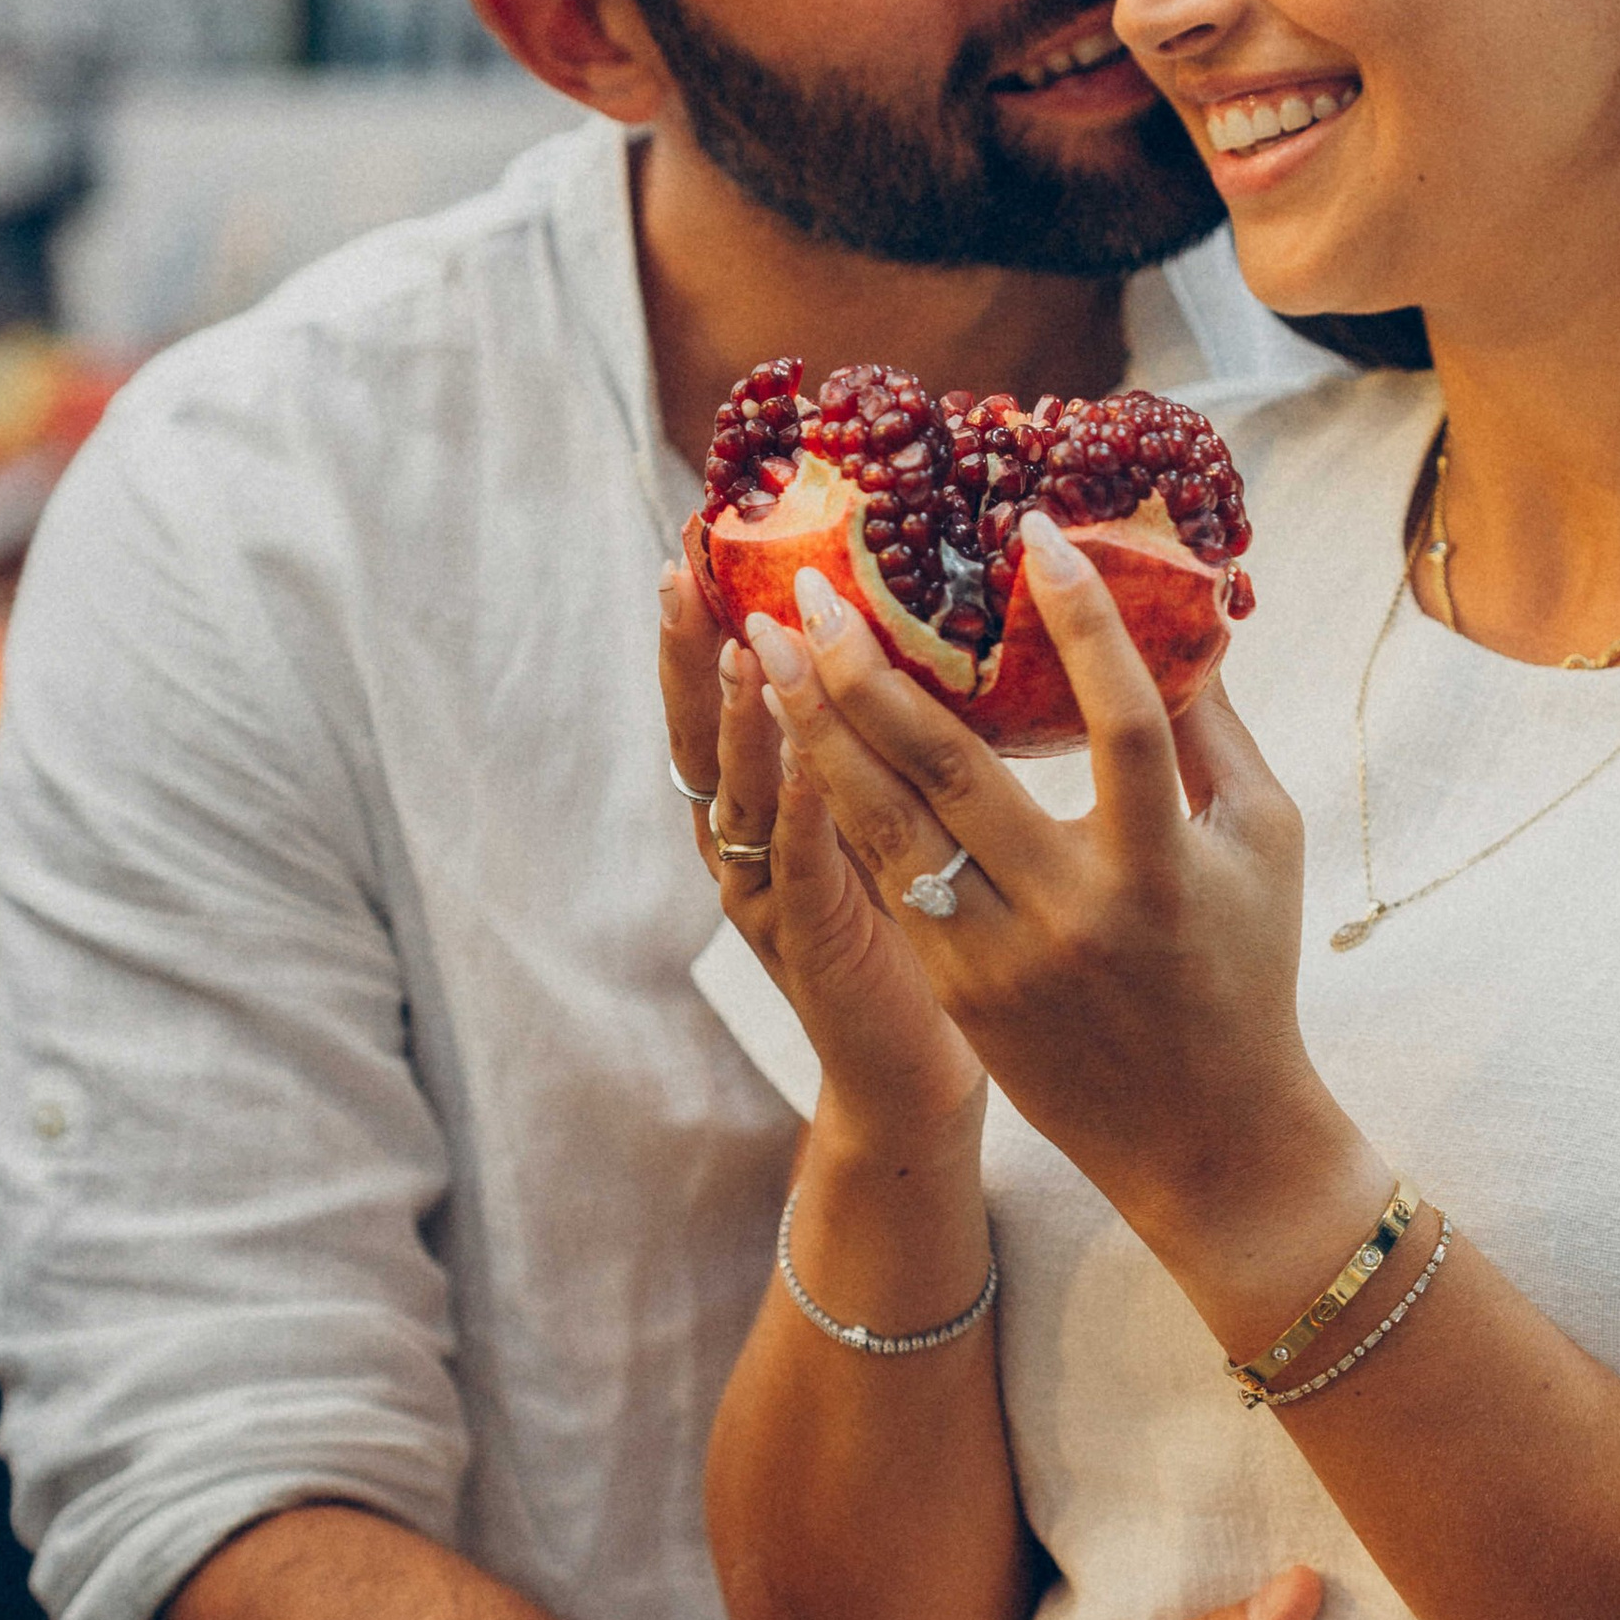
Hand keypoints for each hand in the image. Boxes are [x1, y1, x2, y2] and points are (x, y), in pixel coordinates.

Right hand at [660, 556, 980, 1138]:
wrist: (909, 1075)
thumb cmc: (913, 934)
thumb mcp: (886, 819)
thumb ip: (889, 738)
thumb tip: (937, 627)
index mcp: (764, 807)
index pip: (719, 703)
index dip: (702, 630)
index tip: (694, 543)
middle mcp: (749, 845)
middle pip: (703, 736)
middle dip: (692, 653)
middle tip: (682, 570)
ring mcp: (773, 898)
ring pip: (746, 795)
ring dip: (744, 718)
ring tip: (750, 641)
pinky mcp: (818, 947)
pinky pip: (801, 870)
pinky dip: (802, 812)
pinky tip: (811, 759)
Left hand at [757, 522, 1342, 1259]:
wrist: (1202, 1138)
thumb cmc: (1246, 969)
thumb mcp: (1262, 842)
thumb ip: (1218, 729)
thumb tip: (1183, 611)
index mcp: (1161, 866)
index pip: (1122, 721)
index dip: (1082, 622)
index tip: (1033, 530)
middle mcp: (1070, 912)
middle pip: (954, 767)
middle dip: (871, 666)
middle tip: (814, 584)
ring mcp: (998, 957)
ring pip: (887, 823)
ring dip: (817, 726)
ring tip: (765, 644)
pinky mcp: (954, 986)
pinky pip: (881, 875)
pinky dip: (835, 798)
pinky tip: (798, 734)